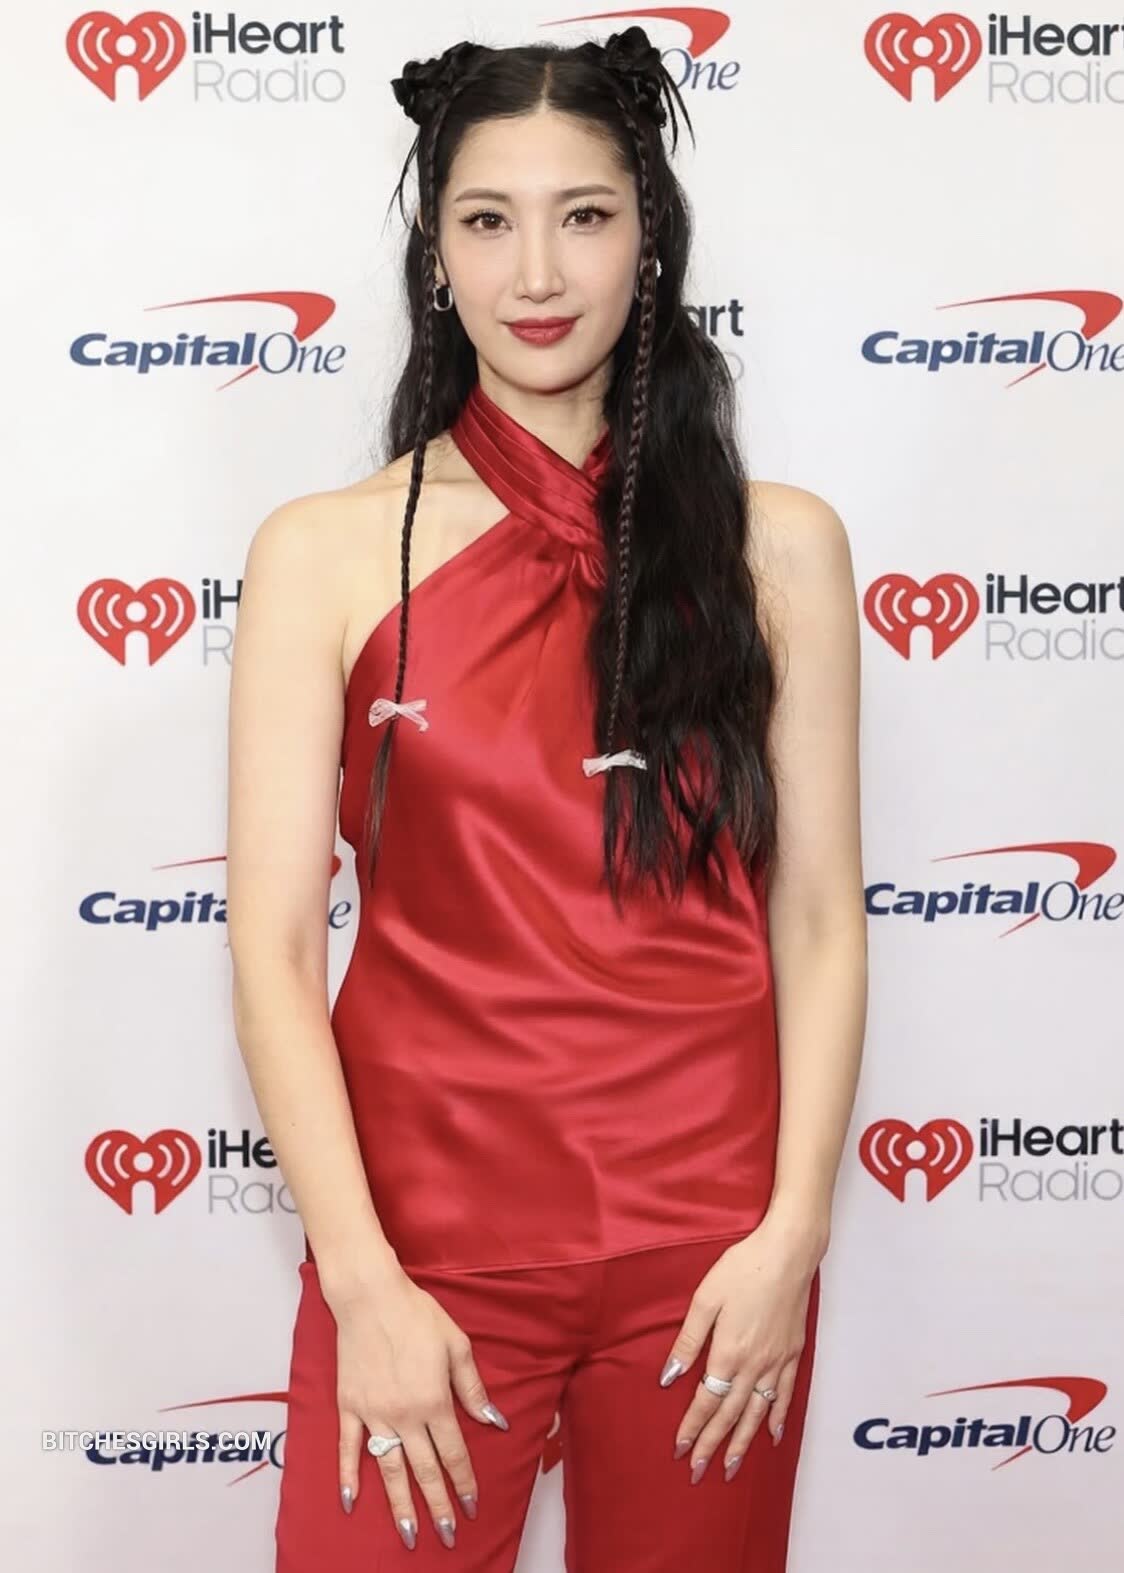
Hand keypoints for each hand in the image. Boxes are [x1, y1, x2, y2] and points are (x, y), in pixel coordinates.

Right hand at [329, 1264, 509, 1549]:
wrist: (370, 1297)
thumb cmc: (418, 1315)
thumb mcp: (457, 1344)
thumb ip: (473, 1388)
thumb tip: (493, 1421)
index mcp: (434, 1400)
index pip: (453, 1452)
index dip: (464, 1481)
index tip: (472, 1506)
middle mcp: (405, 1415)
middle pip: (425, 1469)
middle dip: (438, 1505)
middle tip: (448, 1535)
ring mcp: (374, 1414)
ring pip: (389, 1469)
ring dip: (400, 1505)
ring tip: (408, 1535)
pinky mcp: (349, 1407)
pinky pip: (349, 1449)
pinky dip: (349, 1476)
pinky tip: (351, 1502)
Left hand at [657, 1217, 820, 1483]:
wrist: (788, 1254)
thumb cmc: (742, 1269)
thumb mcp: (705, 1299)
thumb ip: (688, 1341)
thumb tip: (669, 1377)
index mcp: (728, 1353)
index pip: (706, 1401)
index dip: (692, 1427)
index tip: (679, 1449)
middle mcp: (754, 1365)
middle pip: (730, 1414)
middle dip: (712, 1445)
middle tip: (697, 1472)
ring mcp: (777, 1362)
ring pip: (757, 1413)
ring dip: (743, 1442)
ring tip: (731, 1467)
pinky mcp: (793, 1353)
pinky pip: (785, 1395)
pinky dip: (778, 1418)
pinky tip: (772, 1435)